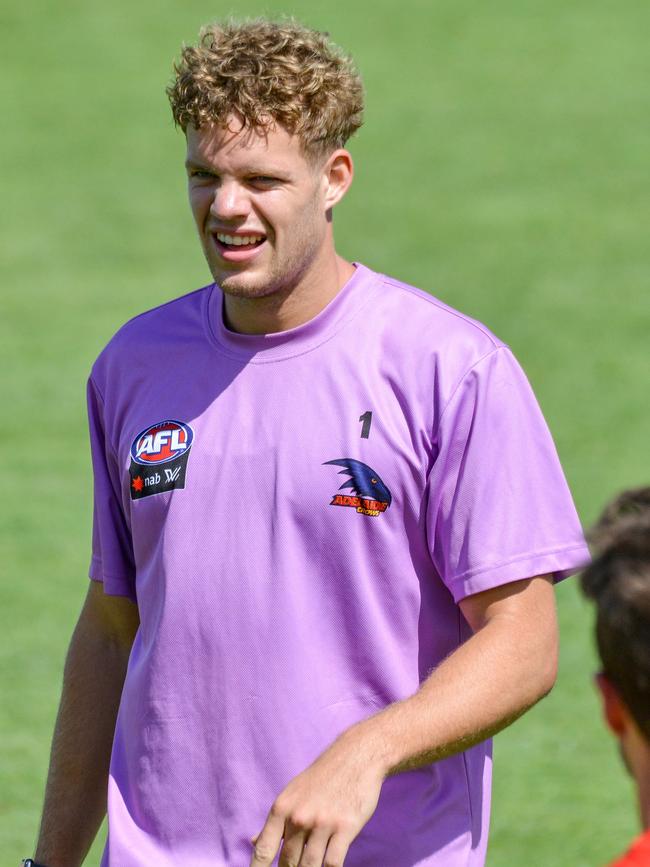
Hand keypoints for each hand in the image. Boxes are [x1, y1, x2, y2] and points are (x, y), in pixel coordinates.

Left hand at [250, 728, 384, 866]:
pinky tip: (329, 866)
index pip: (263, 849)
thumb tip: (253, 842)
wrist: (356, 756)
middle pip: (287, 862)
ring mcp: (322, 823)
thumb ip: (276, 821)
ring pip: (309, 866)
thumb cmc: (322, 777)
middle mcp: (299, 817)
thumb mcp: (293, 793)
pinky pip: (333, 863)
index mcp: (282, 808)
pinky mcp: (345, 827)